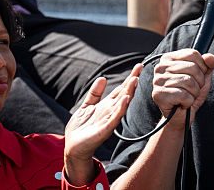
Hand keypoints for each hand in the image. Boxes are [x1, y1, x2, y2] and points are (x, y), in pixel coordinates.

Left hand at [63, 66, 142, 183]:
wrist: (73, 147)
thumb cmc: (81, 128)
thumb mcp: (87, 106)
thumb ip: (95, 93)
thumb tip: (103, 77)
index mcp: (107, 105)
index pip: (120, 89)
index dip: (129, 78)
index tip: (138, 66)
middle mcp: (110, 111)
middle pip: (124, 94)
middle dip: (132, 82)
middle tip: (140, 68)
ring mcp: (109, 120)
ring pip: (121, 104)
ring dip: (129, 92)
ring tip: (134, 80)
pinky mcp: (104, 130)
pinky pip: (114, 118)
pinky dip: (120, 109)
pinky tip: (125, 99)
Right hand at [151, 49, 213, 126]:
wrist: (181, 117)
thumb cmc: (190, 94)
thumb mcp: (202, 77)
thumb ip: (208, 65)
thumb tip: (210, 58)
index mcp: (169, 58)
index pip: (192, 54)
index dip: (202, 67)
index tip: (198, 77)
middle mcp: (160, 67)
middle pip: (192, 67)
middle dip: (199, 82)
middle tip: (193, 90)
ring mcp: (158, 81)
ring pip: (189, 82)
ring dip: (194, 93)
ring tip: (187, 97)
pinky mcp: (158, 95)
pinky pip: (184, 95)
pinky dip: (188, 102)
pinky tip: (182, 104)